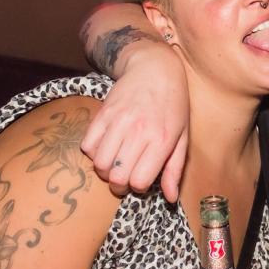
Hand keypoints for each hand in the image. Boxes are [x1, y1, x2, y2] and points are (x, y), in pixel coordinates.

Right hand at [81, 45, 188, 199]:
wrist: (155, 69)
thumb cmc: (174, 105)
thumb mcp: (182, 137)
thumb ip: (174, 169)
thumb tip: (170, 199)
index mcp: (161, 140)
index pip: (139, 180)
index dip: (139, 187)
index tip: (143, 179)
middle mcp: (139, 131)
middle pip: (116, 176)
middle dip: (119, 184)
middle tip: (126, 176)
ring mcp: (118, 121)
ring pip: (99, 164)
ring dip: (105, 170)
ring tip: (116, 163)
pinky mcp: (102, 113)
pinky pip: (86, 145)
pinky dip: (93, 153)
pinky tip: (106, 148)